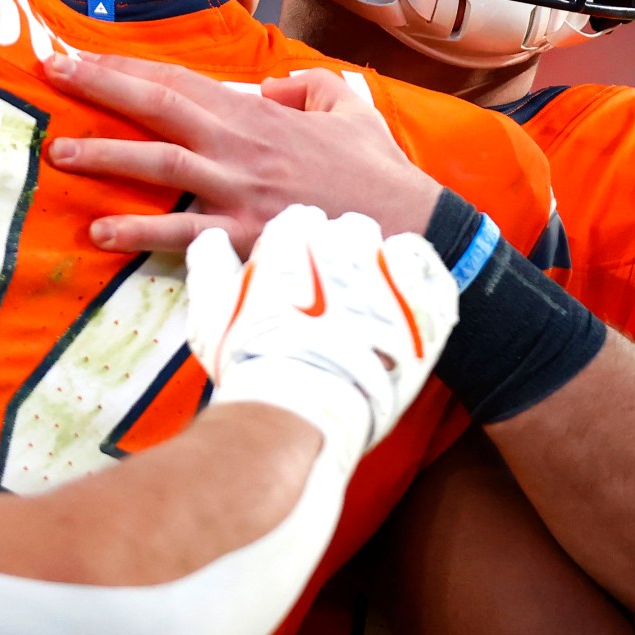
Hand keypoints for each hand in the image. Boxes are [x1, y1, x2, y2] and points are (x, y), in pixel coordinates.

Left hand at [41, 51, 444, 255]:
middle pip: (158, 107)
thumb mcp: (347, 107)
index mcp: (259, 114)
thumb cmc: (378, 172)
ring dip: (105, 157)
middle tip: (49, 73)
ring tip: (57, 154)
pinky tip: (100, 232)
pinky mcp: (246, 237)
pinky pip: (183, 233)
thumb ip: (306, 86)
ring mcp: (240, 192)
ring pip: (160, 165)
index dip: (126, 65)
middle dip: (99, 87)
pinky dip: (140, 233)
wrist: (413, 226)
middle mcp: (240, 146)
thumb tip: (273, 85)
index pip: (180, 80)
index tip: (79, 54)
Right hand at [186, 205, 458, 462]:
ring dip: (375, 263)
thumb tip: (210, 238)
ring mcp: (385, 272)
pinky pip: (425, 265)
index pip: (300, 219)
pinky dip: (414, 276)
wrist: (303, 414)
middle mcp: (342, 245)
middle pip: (345, 227)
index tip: (295, 272)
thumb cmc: (252, 365)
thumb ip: (208, 264)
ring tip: (366, 299)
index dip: (296, 248)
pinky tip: (399, 297)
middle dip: (337, 252)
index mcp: (292, 239)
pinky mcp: (420, 303)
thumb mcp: (210, 312)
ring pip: (386, 243)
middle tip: (330, 290)